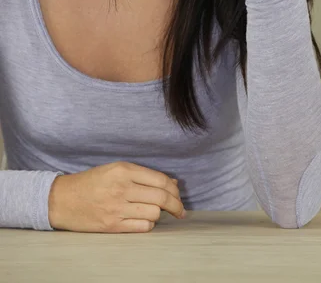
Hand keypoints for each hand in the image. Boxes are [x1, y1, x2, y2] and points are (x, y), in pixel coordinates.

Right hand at [48, 161, 185, 232]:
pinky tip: (145, 220)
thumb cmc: (91, 182)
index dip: (174, 190)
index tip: (178, 195)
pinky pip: (142, 227)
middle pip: (161, 197)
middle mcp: (122, 187)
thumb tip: (172, 183)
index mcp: (124, 170)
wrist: (63, 199)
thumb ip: (143, 175)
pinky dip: (148, 225)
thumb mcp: (116, 170)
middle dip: (176, 205)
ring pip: (154, 213)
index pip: (160, 180)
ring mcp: (117, 208)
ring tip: (155, 212)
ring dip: (159, 214)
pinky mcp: (112, 225)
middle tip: (180, 210)